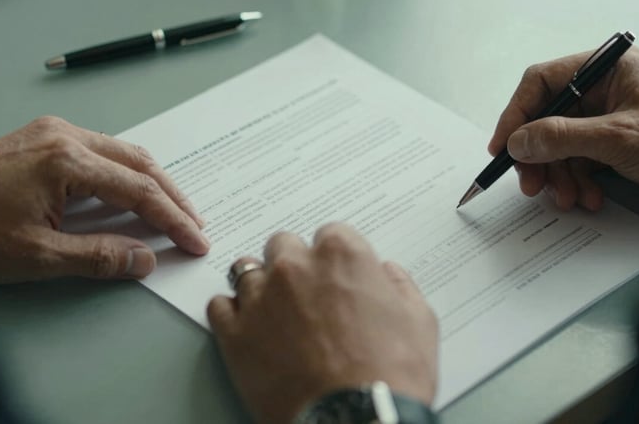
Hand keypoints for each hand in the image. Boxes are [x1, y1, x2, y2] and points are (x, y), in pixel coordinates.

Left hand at [0, 116, 208, 283]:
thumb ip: (99, 256)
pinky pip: (100, 149)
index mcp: (67, 160)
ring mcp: (53, 132)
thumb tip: (145, 259)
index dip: (173, 219)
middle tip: (194, 223)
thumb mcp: (39, 256)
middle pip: (140, 163)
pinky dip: (124, 172)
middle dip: (172, 196)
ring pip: (123, 152)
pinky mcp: (43, 137)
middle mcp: (66, 136)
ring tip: (171, 210)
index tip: (196, 239)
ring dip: (151, 181)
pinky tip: (130, 191)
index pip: (140, 191)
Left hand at [207, 223, 437, 423]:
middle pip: (283, 245)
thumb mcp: (419, 322)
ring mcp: (260, 298)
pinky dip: (231, 314)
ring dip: (260, 287)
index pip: (330, 233)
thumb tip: (387, 274)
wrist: (354, 421)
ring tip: (274, 314)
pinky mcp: (234, 333)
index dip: (334, 257)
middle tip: (305, 295)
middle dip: (294, 264)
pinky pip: (219, 306)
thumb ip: (400, 286)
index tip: (336, 275)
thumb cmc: (390, 374)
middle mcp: (295, 266)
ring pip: (247, 271)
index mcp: (341, 254)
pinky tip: (249, 329)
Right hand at [489, 47, 638, 210]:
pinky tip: (589, 198)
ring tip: (567, 198)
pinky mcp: (612, 146)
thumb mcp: (618, 138)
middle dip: (538, 156)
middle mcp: (603, 90)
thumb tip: (518, 140)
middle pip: (545, 119)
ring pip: (558, 146)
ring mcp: (606, 119)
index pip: (542, 82)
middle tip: (531, 183)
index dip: (516, 114)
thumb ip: (561, 137)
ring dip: (558, 176)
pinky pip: (577, 162)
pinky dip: (577, 182)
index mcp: (606, 69)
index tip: (503, 146)